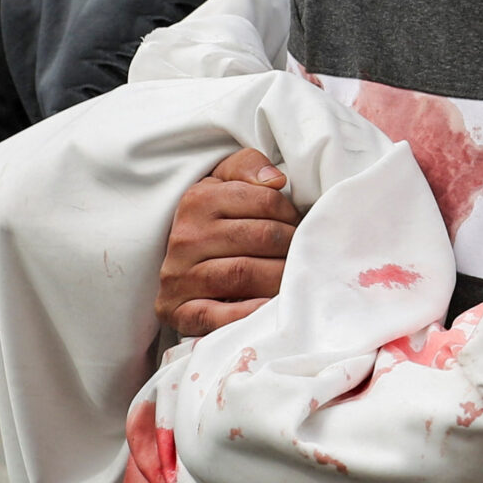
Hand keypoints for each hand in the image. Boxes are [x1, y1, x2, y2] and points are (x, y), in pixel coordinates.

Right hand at [158, 147, 298, 336]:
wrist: (180, 269)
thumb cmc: (216, 222)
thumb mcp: (226, 182)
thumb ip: (248, 166)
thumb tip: (275, 180)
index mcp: (198, 200)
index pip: (266, 201)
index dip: (292, 214)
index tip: (298, 226)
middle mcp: (184, 237)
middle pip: (261, 237)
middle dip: (292, 246)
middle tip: (305, 255)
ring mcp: (178, 276)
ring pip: (245, 273)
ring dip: (280, 278)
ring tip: (295, 279)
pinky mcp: (177, 311)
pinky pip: (215, 315)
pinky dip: (247, 313)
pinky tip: (268, 309)